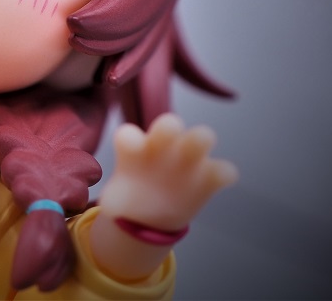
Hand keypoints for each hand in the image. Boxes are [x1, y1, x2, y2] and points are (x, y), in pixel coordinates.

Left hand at [97, 113, 236, 231]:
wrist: (155, 209)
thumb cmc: (133, 193)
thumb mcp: (119, 200)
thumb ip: (114, 201)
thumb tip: (107, 208)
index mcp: (136, 146)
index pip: (129, 135)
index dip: (129, 138)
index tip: (129, 145)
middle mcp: (162, 144)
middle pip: (169, 123)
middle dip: (169, 126)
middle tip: (167, 134)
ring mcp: (188, 156)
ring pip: (202, 136)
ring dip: (200, 139)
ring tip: (194, 153)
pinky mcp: (209, 175)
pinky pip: (223, 170)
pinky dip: (223, 173)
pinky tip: (217, 181)